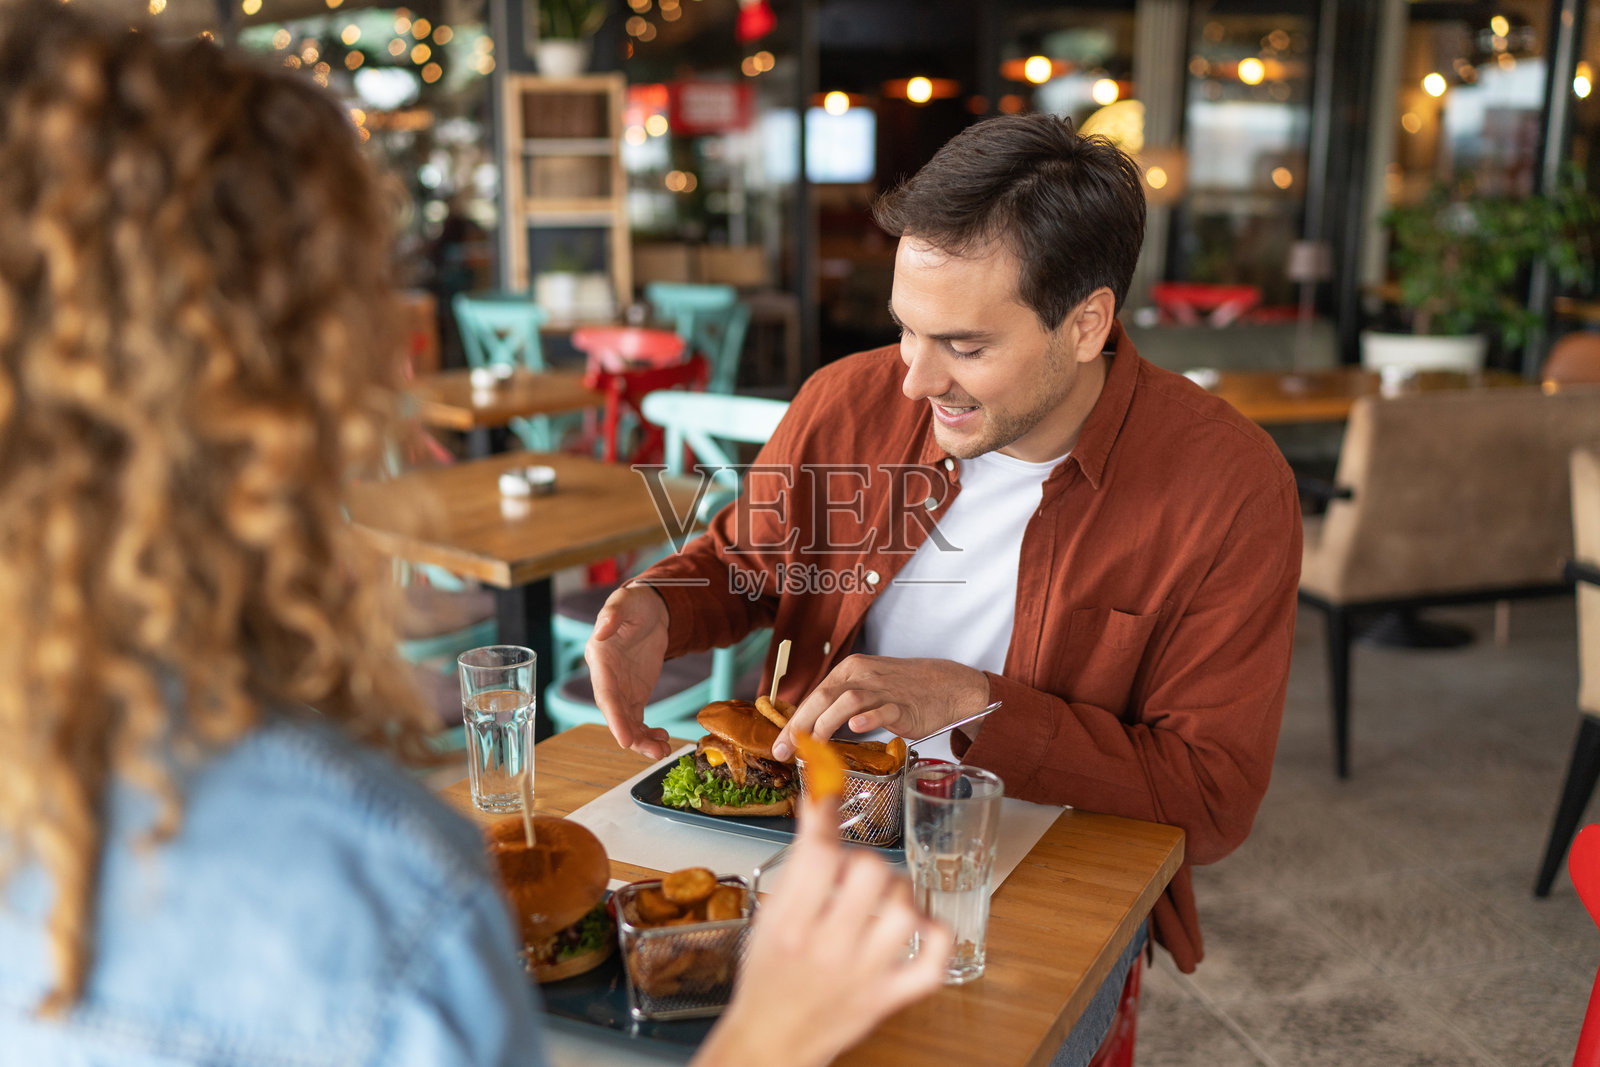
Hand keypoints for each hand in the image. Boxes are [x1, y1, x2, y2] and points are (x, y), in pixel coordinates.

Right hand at [584, 583, 672, 758]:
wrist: (649, 610)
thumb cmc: (634, 603)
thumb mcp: (625, 602)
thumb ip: (613, 614)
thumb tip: (603, 629)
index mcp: (600, 659)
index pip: (605, 694)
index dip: (614, 718)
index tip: (623, 739)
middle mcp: (606, 679)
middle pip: (615, 714)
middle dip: (632, 736)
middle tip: (654, 753)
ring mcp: (620, 689)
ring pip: (627, 722)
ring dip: (642, 740)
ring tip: (663, 751)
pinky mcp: (633, 694)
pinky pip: (637, 719)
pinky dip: (648, 733)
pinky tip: (663, 741)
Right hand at [693, 795, 951, 1066]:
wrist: (771, 1040)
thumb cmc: (768, 979)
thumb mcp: (768, 918)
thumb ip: (798, 868)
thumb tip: (818, 807)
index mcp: (790, 927)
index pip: (818, 853)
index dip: (827, 813)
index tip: (829, 795)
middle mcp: (829, 949)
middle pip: (870, 872)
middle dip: (863, 860)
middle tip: (852, 872)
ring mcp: (865, 975)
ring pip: (906, 910)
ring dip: (898, 894)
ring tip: (881, 902)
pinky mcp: (890, 998)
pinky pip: (935, 961)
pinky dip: (935, 936)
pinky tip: (918, 927)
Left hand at [770, 655, 988, 761]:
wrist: (947, 686)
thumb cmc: (904, 690)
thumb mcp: (868, 687)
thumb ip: (840, 703)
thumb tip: (810, 728)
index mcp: (851, 669)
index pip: (815, 694)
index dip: (795, 721)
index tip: (780, 745)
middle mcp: (863, 675)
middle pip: (824, 696)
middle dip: (801, 725)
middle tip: (786, 751)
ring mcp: (884, 689)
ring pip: (847, 701)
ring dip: (826, 724)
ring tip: (813, 747)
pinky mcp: (904, 705)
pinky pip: (883, 709)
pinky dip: (868, 718)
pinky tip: (855, 728)